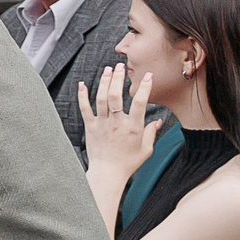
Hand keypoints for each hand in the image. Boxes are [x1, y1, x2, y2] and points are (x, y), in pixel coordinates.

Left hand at [78, 63, 155, 178]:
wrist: (107, 173)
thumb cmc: (128, 163)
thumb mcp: (146, 149)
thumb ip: (151, 132)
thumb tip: (157, 120)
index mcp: (133, 128)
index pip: (139, 103)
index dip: (144, 88)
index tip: (148, 76)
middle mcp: (116, 123)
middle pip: (116, 96)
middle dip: (118, 78)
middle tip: (121, 66)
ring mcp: (101, 124)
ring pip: (100, 99)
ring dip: (104, 82)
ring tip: (108, 69)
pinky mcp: (90, 127)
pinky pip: (84, 108)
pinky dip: (82, 96)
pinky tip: (82, 84)